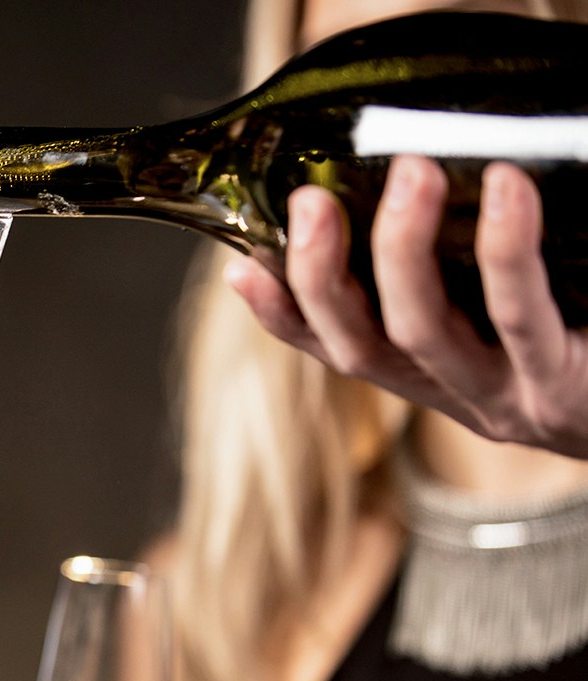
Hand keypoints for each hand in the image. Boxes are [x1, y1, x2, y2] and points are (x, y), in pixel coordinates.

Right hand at [226, 155, 587, 457]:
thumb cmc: (585, 345)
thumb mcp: (507, 319)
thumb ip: (453, 278)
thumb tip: (392, 191)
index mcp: (428, 378)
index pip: (331, 351)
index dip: (279, 316)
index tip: (239, 267)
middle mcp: (452, 395)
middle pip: (359, 347)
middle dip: (320, 273)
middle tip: (309, 198)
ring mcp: (502, 396)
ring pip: (419, 332)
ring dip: (397, 251)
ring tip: (407, 172)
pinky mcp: (560, 383)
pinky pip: (520, 313)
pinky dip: (504, 249)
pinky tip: (505, 189)